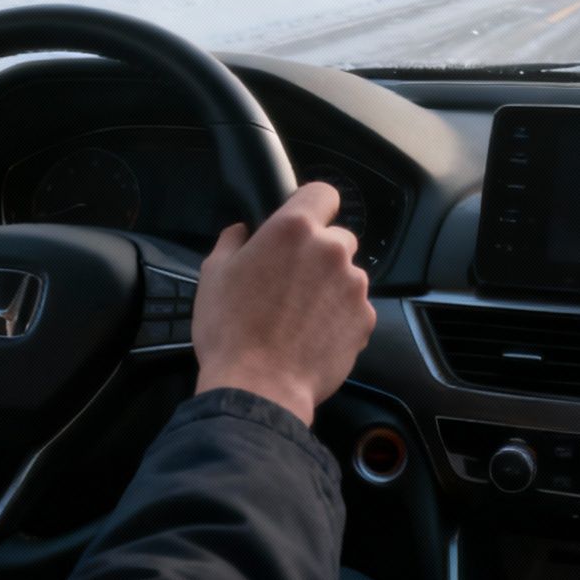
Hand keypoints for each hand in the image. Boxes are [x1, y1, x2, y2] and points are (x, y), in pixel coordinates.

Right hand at [192, 182, 376, 426]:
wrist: (260, 387)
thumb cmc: (231, 330)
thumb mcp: (213, 275)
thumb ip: (232, 241)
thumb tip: (242, 231)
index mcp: (293, 229)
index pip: (323, 193)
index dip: (313, 205)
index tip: (303, 221)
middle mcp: (330, 250)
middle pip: (337, 237)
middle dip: (319, 253)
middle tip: (291, 281)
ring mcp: (353, 286)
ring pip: (347, 275)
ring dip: (330, 286)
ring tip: (300, 315)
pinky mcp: (365, 319)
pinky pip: (355, 308)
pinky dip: (340, 317)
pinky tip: (313, 335)